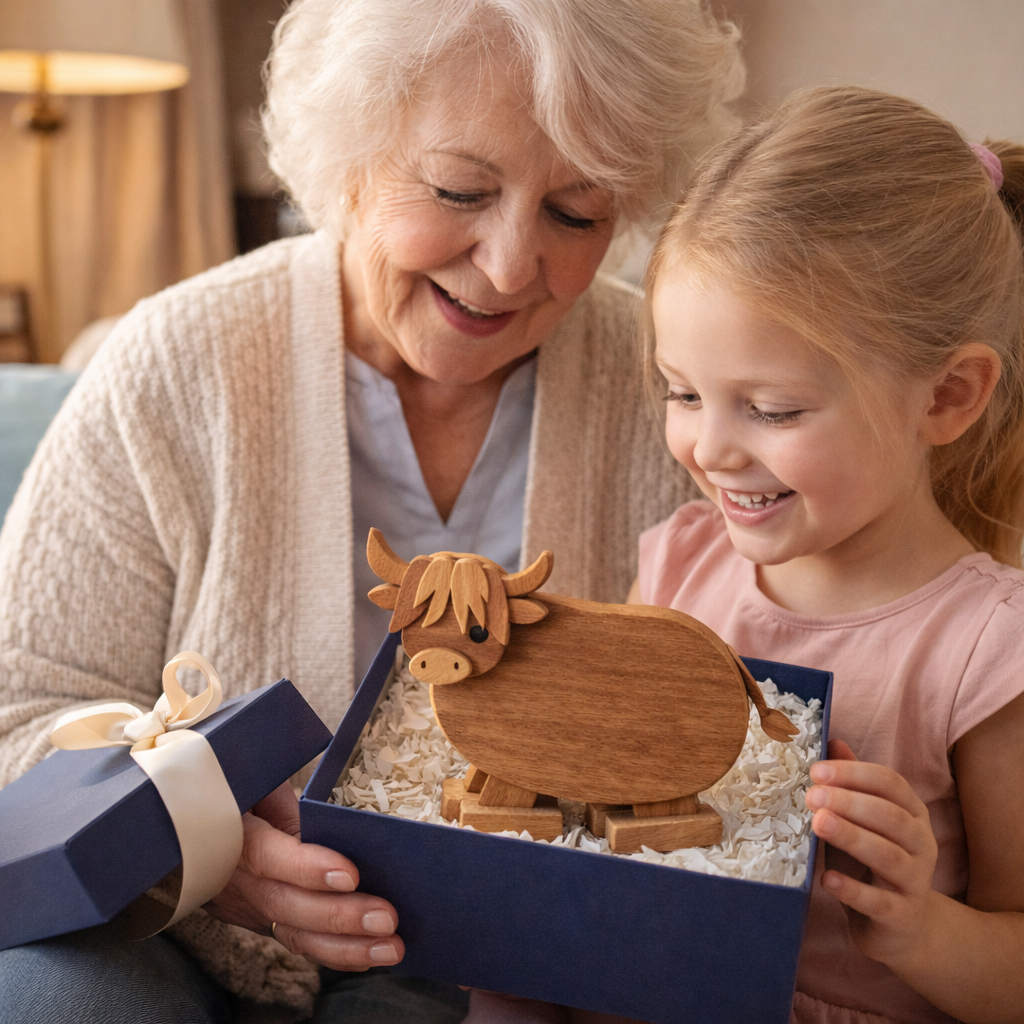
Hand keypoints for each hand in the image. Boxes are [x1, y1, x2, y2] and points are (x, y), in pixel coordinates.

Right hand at [202, 782, 404, 969]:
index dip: (308, 869)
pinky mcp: (259, 919)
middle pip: (286, 905)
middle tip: (387, 919)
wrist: (190, 820)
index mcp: (232, 833)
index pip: (268, 856)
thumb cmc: (237, 786)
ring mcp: (245, 904)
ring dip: (345, 946)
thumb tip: (334, 816)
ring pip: (292, 934)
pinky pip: (296, 940)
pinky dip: (335, 952)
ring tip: (391, 947)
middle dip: (339, 917)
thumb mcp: (258, 777)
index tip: (351, 875)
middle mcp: (235, 877)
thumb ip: (288, 798)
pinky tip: (371, 954)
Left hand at [806, 739, 938, 966]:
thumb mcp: (863, 821)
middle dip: (850, 802)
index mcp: (912, 813)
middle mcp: (922, 843)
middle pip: (890, 816)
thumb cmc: (873, 864)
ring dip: (852, 837)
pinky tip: (827, 878)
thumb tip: (833, 741)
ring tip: (819, 823)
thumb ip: (852, 784)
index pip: (889, 783)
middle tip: (811, 796)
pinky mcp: (902, 915)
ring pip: (888, 855)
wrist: (904, 929)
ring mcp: (915, 881)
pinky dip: (853, 890)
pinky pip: (880, 902)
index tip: (816, 771)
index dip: (853, 773)